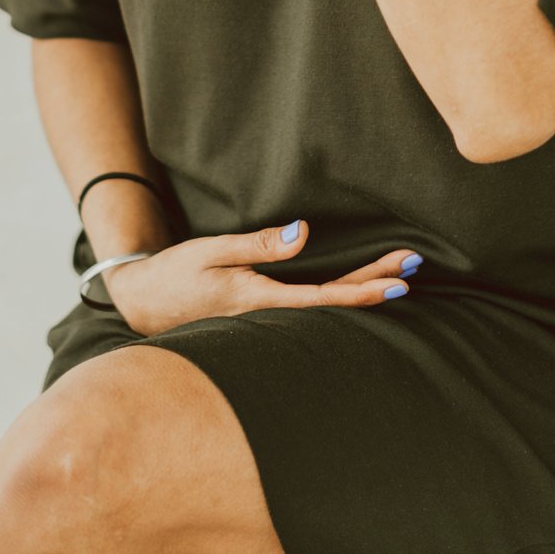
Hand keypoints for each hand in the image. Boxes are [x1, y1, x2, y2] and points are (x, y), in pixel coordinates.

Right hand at [104, 217, 420, 336]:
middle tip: (413, 267)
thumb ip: (259, 244)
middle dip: (374, 284)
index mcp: (257, 300)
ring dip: (360, 289)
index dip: (363, 292)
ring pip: (323, 308)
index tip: (396, 283)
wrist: (141, 304)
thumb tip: (305, 232)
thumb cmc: (174, 274)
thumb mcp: (212, 250)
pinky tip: (356, 290)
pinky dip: (338, 297)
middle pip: (332, 303)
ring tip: (397, 275)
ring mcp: (264, 322)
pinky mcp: (260, 317)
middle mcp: (267, 318)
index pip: (322, 298)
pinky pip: (307, 309)